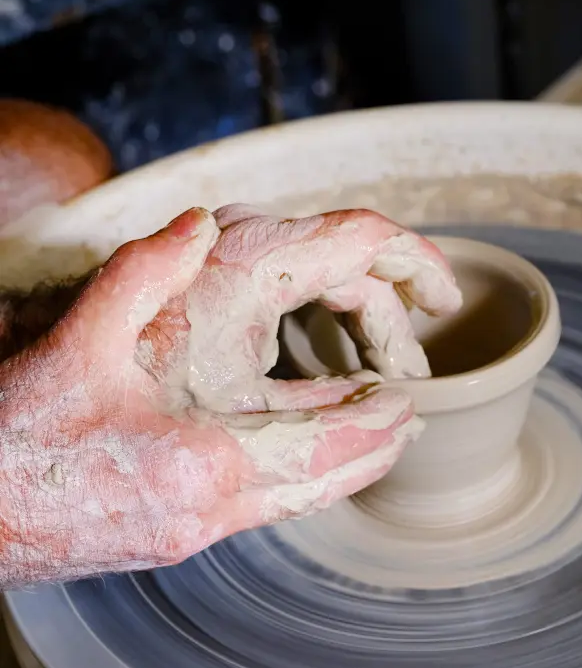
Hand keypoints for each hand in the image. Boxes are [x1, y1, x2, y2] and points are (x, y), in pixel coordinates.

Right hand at [0, 207, 459, 588]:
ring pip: (294, 503)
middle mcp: (210, 511)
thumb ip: (142, 274)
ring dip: (335, 467)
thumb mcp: (77, 343)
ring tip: (364, 434)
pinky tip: (285, 452)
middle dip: (373, 450)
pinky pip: (258, 508)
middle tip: (405, 419)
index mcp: (203, 461)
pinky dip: (293, 478)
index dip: (375, 419)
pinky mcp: (171, 541)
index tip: (408, 399)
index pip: (326, 444)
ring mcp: (192, 535)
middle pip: (324, 486)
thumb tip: (197, 225)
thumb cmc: (15, 439)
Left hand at [140, 203, 461, 410]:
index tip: (448, 304)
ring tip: (376, 375)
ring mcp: (221, 251)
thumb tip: (403, 416)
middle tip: (405, 380)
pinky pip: (286, 278)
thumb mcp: (240, 430)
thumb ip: (332, 426)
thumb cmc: (126, 419)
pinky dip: (318, 317)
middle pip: (346, 260)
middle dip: (387, 319)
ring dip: (355, 320)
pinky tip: (326, 362)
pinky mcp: (207, 272)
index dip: (420, 268)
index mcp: (252, 262)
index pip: (365, 238)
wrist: (46, 424)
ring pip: (317, 268)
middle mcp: (239, 242)